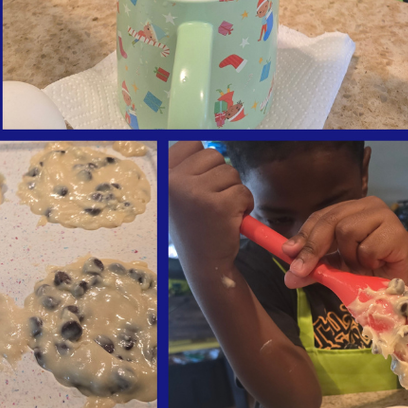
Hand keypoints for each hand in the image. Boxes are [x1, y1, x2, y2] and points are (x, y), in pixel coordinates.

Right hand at [168, 141, 253, 272]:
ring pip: (231, 173)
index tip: (202, 181)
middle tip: (212, 199)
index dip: (204, 162)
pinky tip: (232, 219)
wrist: (204, 264)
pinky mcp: (220, 205)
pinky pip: (243, 191)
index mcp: (162, 174)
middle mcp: (174, 180)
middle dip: (221, 176)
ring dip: (234, 190)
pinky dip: (245, 205)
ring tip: (221, 210)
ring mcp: (196, 192)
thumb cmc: (193, 225)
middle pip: (214, 156)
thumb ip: (184, 168)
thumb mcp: (176, 194)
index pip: (192, 144)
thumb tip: (202, 143)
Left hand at [279, 195, 407, 290]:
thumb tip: (290, 276)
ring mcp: (384, 215)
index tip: (288, 253)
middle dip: (313, 247)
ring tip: (362, 264)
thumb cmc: (369, 271)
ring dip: (350, 256)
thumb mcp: (336, 268)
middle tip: (301, 269)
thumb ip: (315, 267)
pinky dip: (367, 261)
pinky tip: (378, 264)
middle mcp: (366, 205)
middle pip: (330, 221)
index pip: (320, 217)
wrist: (404, 285)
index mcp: (349, 208)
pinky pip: (368, 247)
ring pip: (347, 231)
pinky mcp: (397, 232)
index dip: (303, 235)